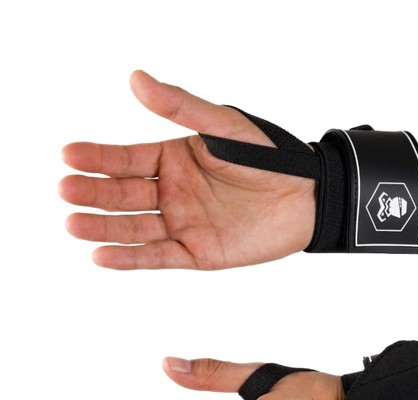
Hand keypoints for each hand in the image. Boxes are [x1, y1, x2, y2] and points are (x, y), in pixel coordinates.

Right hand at [60, 71, 315, 269]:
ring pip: (135, 228)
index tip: (68, 155)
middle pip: (123, 195)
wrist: (307, 197)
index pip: (125, 159)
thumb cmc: (269, 158)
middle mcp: (173, 193)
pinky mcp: (198, 253)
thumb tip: (136, 79)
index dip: (97, 158)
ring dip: (103, 227)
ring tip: (73, 222)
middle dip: (93, 193)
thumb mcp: (223, 127)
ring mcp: (183, 224)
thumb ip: (181, 108)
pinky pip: (159, 256)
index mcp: (174, 160)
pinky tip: (102, 255)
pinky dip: (131, 258)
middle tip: (65, 190)